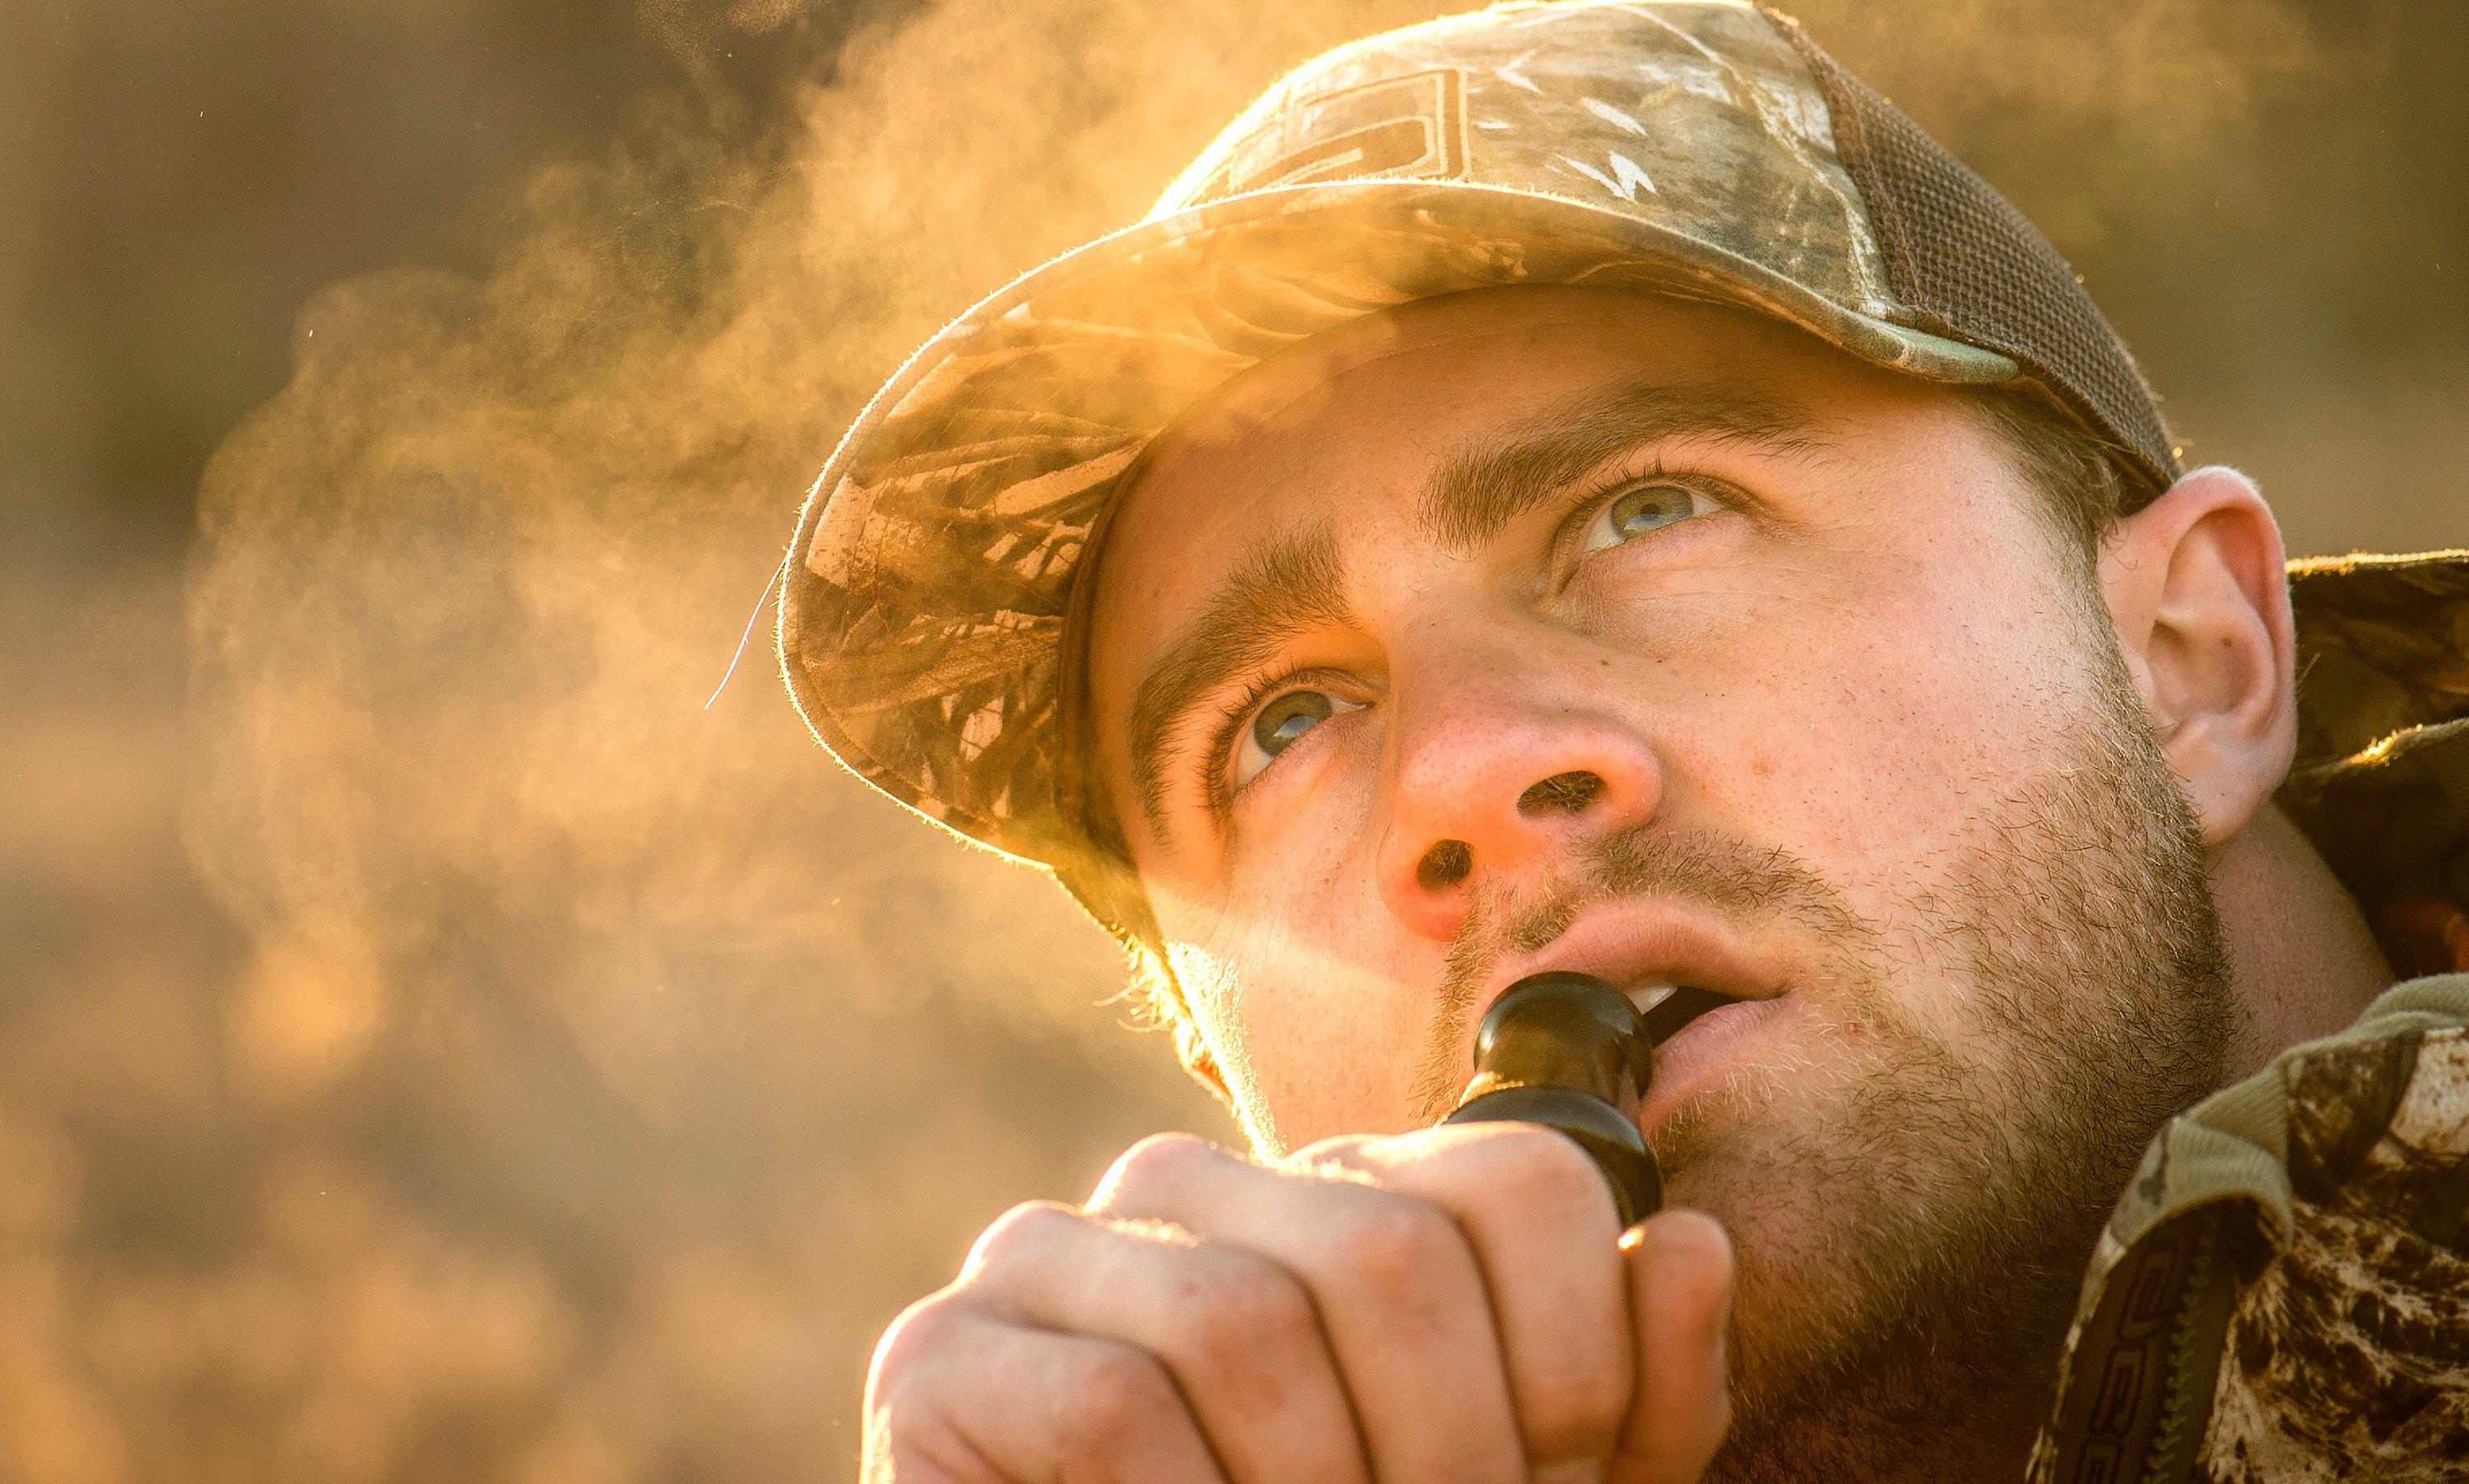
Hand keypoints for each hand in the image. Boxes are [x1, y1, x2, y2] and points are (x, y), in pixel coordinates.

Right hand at [861, 1120, 1733, 1482]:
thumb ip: (1634, 1405)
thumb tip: (1691, 1240)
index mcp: (1334, 1199)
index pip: (1524, 1181)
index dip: (1577, 1365)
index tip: (1543, 1483)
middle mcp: (1188, 1187)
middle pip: (1390, 1247)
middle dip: (1451, 1455)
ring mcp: (1050, 1257)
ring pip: (1246, 1320)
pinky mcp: (942, 1358)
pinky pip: (1110, 1408)